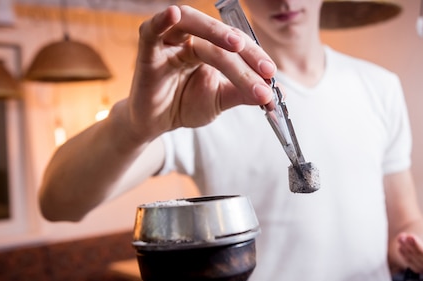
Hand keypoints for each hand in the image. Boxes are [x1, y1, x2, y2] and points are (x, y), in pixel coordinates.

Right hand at [125, 6, 276, 141]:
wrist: (156, 124)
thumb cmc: (185, 105)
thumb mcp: (221, 100)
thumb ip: (244, 93)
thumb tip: (276, 94)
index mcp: (212, 48)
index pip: (238, 46)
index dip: (256, 59)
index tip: (273, 77)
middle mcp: (192, 39)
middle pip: (221, 38)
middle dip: (246, 53)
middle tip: (265, 71)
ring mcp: (170, 42)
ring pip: (192, 25)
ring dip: (215, 32)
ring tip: (236, 44)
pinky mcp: (147, 51)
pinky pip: (152, 30)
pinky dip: (162, 20)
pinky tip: (174, 14)